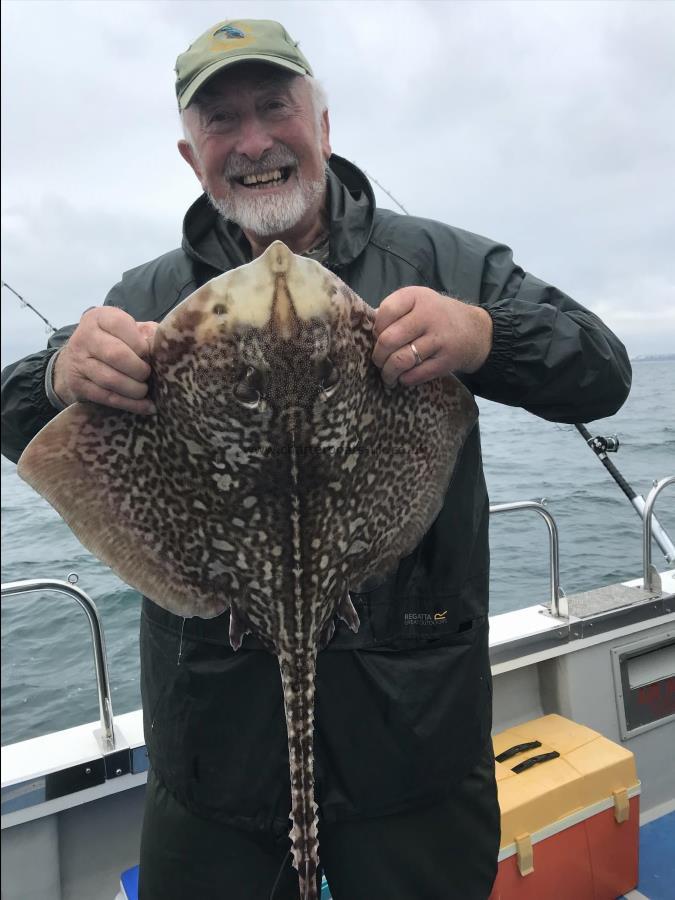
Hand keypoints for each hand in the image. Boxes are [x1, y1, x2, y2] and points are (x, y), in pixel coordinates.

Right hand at [52, 307, 158, 413]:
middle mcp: (84, 337)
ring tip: (145, 390)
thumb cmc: (118, 341)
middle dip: (139, 369)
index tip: (149, 354)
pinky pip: (106, 397)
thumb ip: (149, 334)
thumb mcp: (132, 330)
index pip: (120, 325)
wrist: (82, 358)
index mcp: (99, 318)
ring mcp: (78, 361)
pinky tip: (145, 406)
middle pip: (116, 354)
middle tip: (148, 374)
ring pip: (110, 379)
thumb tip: (166, 347)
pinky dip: (129, 404)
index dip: (140, 343)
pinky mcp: (78, 384)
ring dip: (135, 389)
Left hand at [372, 287, 492, 386]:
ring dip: (389, 372)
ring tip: (387, 375)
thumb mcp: (417, 303)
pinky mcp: (447, 360)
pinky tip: (404, 378)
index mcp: (416, 297)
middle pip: (389, 340)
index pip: (385, 312)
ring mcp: (439, 338)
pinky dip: (405, 379)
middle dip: (378, 356)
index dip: (376, 330)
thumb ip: (393, 313)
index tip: (377, 338)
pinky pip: (416, 374)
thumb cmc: (436, 317)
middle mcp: (428, 315)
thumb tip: (364, 331)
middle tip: (378, 362)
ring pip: (401, 360)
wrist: (475, 331)